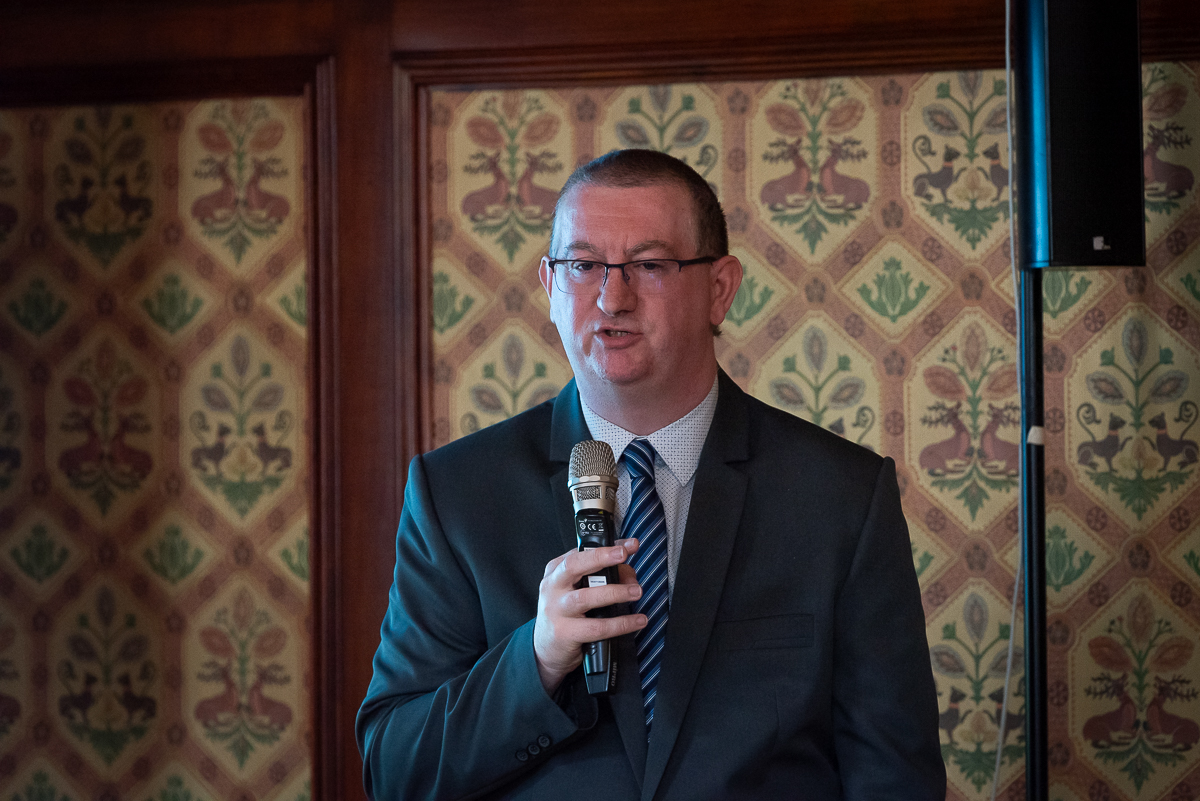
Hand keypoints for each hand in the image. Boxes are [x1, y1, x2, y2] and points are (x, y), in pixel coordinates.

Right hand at [534, 538, 646, 693]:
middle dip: (600, 557)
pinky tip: (637, 621)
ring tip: (636, 591)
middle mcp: (553, 587)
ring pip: (586, 597)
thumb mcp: (576, 590)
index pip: (581, 552)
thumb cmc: (566, 614)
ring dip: (615, 592)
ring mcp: (556, 610)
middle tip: (623, 555)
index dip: (606, 547)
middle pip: (574, 566)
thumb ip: (600, 578)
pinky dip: (620, 623)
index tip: (628, 545)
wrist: (546, 649)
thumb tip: (629, 576)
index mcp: (556, 571)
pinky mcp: (565, 633)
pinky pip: (597, 627)